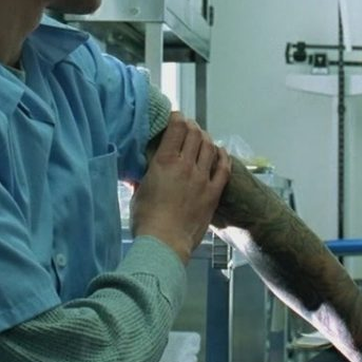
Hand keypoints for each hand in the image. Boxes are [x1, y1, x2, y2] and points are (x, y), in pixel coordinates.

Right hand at [131, 112, 230, 261]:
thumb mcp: (138, 192)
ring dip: (206, 138)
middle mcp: (185, 166)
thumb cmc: (146, 220)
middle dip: (192, 126)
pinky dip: (223, 156)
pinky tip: (221, 152)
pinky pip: (224, 169)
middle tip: (188, 128)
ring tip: (202, 138)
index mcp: (164, 162)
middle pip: (195, 134)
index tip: (175, 117)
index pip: (176, 128)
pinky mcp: (213, 193)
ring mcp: (202, 179)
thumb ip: (142, 178)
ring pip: (210, 147)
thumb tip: (137, 174)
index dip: (177, 118)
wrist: (164, 243)